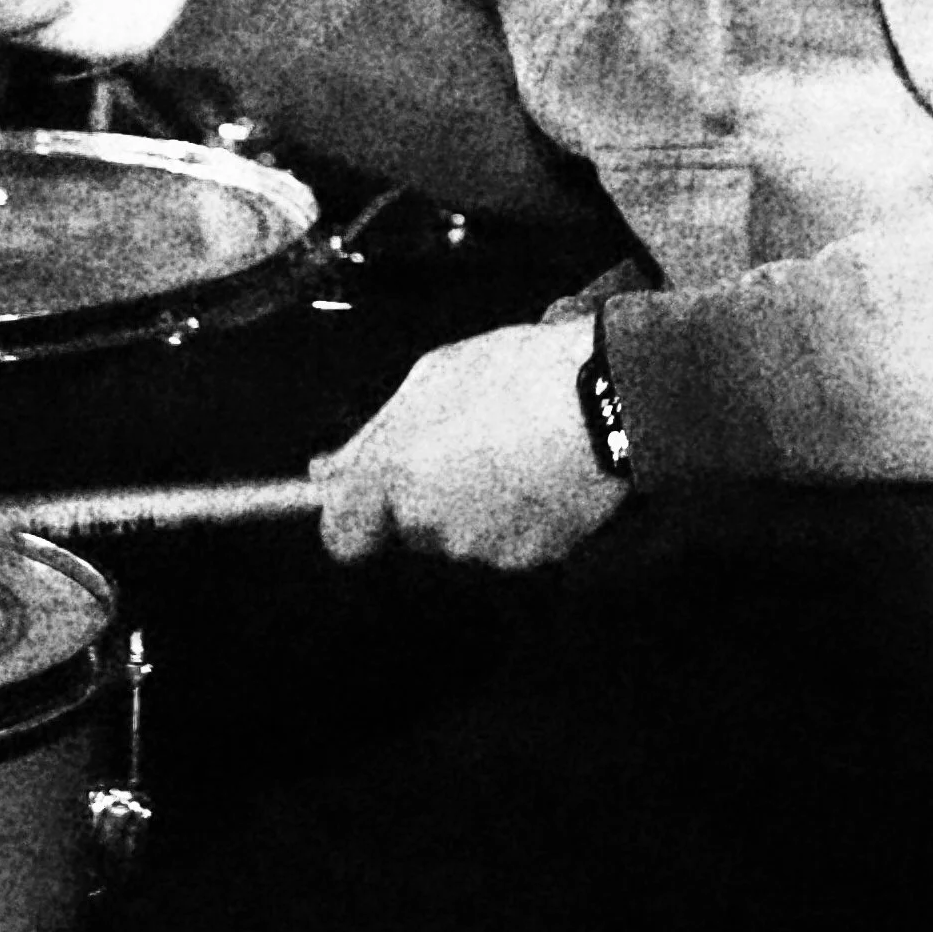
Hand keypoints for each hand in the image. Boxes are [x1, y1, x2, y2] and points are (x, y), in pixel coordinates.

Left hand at [311, 320, 627, 570]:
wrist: (609, 402)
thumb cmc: (512, 373)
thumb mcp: (432, 378)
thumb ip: (372, 436)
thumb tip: (323, 472)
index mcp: (394, 477)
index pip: (342, 536)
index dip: (348, 516)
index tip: (360, 488)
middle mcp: (430, 526)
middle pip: (409, 524)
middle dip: (424, 492)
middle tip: (462, 440)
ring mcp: (483, 548)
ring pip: (461, 532)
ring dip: (474, 501)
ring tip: (513, 446)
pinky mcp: (533, 558)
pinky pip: (510, 538)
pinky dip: (519, 514)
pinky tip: (543, 469)